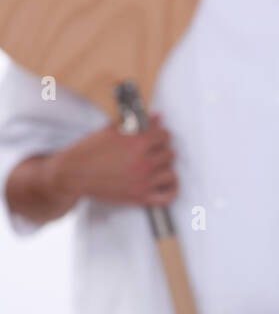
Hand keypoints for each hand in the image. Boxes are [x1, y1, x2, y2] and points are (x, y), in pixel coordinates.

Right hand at [51, 113, 176, 206]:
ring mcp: (143, 180)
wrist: (72, 173)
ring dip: (165, 169)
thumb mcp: (111, 130)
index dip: (160, 135)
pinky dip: (171, 191)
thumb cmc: (89, 151)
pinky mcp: (139, 196)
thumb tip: (156, 117)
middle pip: (170, 154)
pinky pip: (168, 196)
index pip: (165, 135)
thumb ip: (137, 123)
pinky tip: (166, 184)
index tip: (156, 138)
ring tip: (156, 167)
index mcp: (138, 143)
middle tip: (153, 152)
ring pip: (171, 173)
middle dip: (161, 151)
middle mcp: (144, 161)